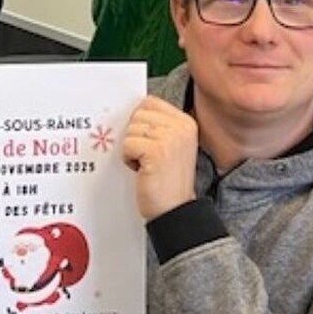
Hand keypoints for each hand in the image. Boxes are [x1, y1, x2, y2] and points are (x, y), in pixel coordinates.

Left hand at [122, 95, 198, 220]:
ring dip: (131, 148)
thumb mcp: (171, 146)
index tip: (145, 140)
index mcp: (186, 122)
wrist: (175, 211)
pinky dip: (128, 159)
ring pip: (130, 129)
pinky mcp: (156, 151)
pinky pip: (127, 144)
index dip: (139, 121)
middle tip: (146, 156)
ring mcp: (170, 137)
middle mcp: (181, 127)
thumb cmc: (167, 180)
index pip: (149, 102)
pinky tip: (142, 170)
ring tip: (146, 164)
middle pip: (137, 113)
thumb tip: (128, 111)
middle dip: (134, 135)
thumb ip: (156, 125)